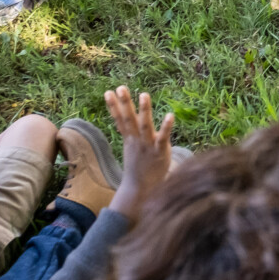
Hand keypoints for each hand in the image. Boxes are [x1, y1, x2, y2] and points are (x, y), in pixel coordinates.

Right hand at [105, 85, 174, 218]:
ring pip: (145, 125)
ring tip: (144, 94)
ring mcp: (147, 146)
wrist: (141, 192)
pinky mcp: (160, 152)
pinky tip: (170, 115)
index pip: (120, 120)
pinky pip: (163, 137)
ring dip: (144, 110)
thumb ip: (132, 137)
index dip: (114, 106)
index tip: (108, 92)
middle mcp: (137, 140)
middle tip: (120, 87)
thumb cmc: (139, 170)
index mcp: (130, 140)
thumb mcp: (132, 150)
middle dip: (124, 103)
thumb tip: (127, 128)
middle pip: (128, 119)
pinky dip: (166, 127)